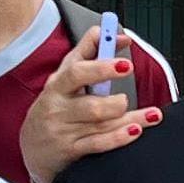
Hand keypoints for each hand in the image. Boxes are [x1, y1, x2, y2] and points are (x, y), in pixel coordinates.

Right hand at [19, 36, 159, 182]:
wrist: (32, 148)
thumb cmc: (55, 106)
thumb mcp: (64, 77)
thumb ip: (87, 51)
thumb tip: (111, 31)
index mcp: (57, 85)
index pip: (76, 72)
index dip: (102, 67)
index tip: (125, 63)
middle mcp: (58, 108)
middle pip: (90, 104)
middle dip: (114, 101)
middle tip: (128, 98)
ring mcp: (64, 132)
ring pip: (100, 125)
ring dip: (129, 119)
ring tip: (151, 115)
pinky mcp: (70, 151)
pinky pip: (98, 145)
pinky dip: (119, 138)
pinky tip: (135, 130)